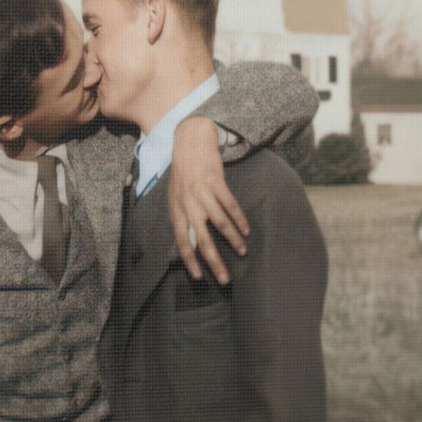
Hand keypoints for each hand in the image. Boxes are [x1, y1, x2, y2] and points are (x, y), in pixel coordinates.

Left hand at [169, 117, 250, 283]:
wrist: (189, 142)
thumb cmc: (183, 173)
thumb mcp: (176, 197)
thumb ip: (182, 218)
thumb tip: (187, 244)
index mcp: (176, 210)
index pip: (182, 242)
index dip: (190, 261)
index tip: (200, 278)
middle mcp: (187, 204)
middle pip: (201, 239)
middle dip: (214, 261)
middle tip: (225, 279)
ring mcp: (201, 193)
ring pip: (219, 223)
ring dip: (232, 240)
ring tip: (242, 251)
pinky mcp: (215, 181)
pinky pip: (229, 205)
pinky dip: (239, 220)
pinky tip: (246, 230)